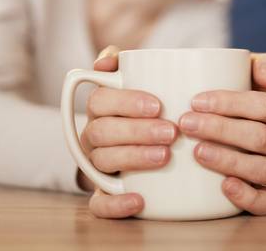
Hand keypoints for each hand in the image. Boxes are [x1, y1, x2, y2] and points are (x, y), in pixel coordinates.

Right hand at [81, 46, 178, 218]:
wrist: (163, 149)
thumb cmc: (154, 108)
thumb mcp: (145, 81)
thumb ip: (127, 63)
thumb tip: (105, 61)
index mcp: (101, 108)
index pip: (99, 100)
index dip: (125, 102)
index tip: (159, 105)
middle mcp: (94, 136)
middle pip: (101, 132)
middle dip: (136, 131)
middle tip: (171, 132)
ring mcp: (98, 166)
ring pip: (101, 162)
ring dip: (132, 158)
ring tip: (165, 156)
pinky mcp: (105, 193)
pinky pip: (98, 204)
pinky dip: (115, 204)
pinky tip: (139, 200)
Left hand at [180, 53, 265, 215]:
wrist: (238, 138)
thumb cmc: (237, 106)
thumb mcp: (248, 77)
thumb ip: (258, 64)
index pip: (264, 105)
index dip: (230, 102)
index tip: (195, 101)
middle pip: (260, 137)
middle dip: (221, 129)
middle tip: (185, 124)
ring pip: (262, 169)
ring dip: (229, 160)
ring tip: (196, 152)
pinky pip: (265, 203)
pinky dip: (245, 196)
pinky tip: (223, 186)